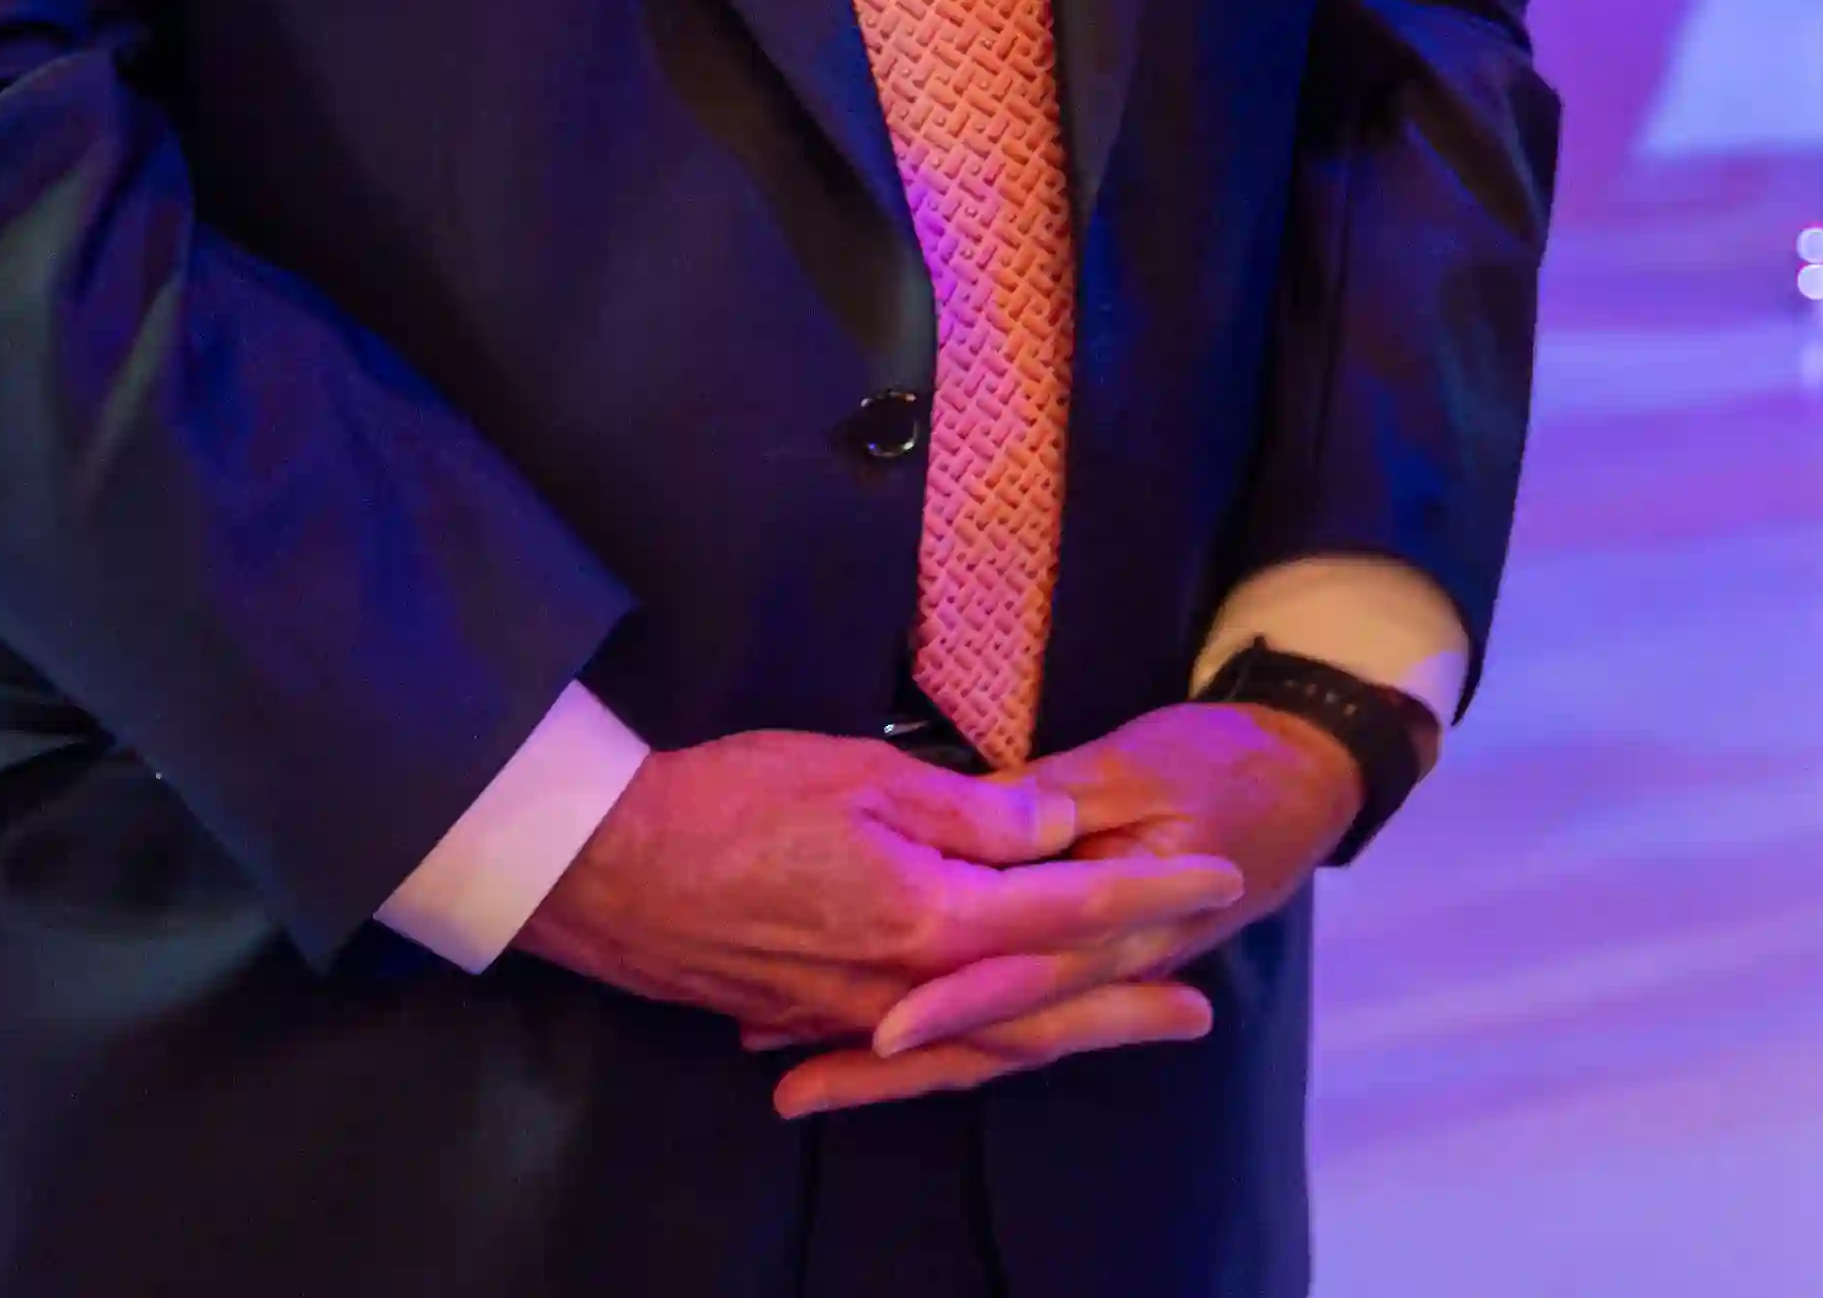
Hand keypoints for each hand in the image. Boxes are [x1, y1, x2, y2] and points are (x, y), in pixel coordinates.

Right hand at [511, 729, 1241, 1058]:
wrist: (606, 868)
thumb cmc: (731, 800)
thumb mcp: (865, 774)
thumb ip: (974, 810)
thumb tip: (1060, 830)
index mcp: (929, 916)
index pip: (1068, 906)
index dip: (1148, 891)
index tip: (1216, 875)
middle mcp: (903, 985)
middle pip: (1043, 1002)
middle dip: (1129, 1000)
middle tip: (1202, 1010)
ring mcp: (857, 1013)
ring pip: (985, 1038)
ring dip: (1066, 1033)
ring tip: (1130, 1031)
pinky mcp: (814, 1019)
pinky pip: (920, 1050)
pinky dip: (978, 1049)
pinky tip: (1003, 1048)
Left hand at [772, 703, 1369, 1116]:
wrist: (1307, 778)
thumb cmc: (1230, 758)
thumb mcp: (1145, 759)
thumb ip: (1060, 796)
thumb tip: (983, 821)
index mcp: (1129, 919)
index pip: (1030, 970)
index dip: (956, 999)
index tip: (883, 1026)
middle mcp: (1109, 966)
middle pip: (997, 1034)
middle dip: (899, 1067)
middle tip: (800, 1091)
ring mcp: (1102, 974)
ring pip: (998, 1042)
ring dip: (904, 1068)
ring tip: (809, 1085)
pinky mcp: (1090, 964)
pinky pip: (1011, 1019)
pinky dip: (946, 1038)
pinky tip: (878, 1046)